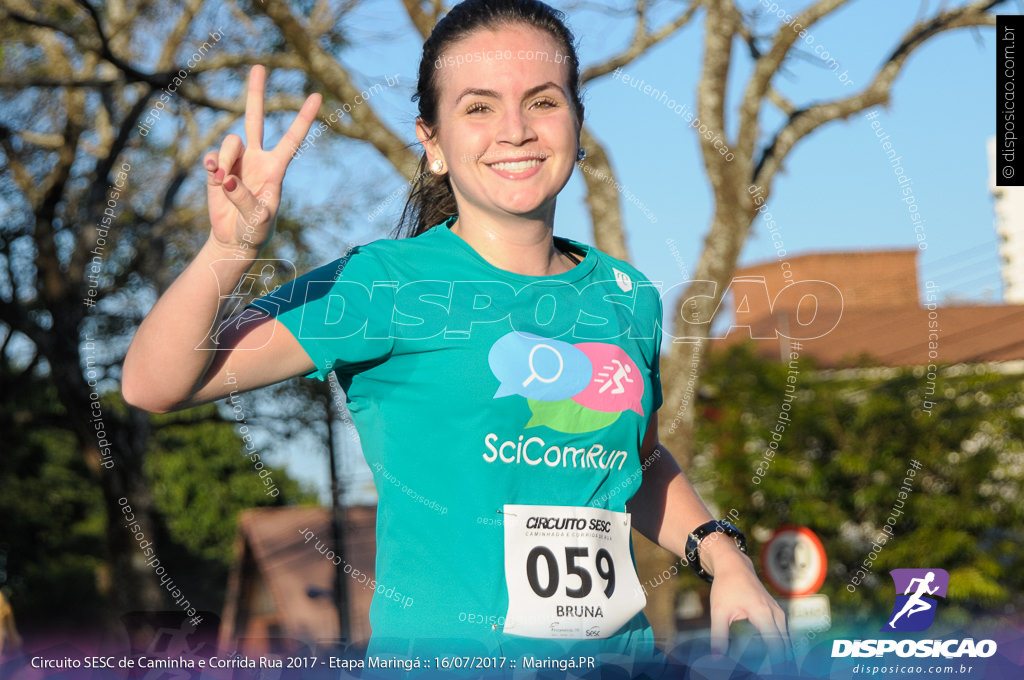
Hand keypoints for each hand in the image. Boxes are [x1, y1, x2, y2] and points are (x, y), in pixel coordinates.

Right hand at [205, 65, 321, 251]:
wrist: (235, 238)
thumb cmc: (255, 231)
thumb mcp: (257, 219)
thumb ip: (244, 198)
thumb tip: (226, 178)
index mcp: (276, 169)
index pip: (292, 139)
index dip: (303, 118)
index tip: (317, 96)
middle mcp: (257, 159)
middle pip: (255, 119)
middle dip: (256, 93)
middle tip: (259, 66)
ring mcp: (237, 161)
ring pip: (229, 142)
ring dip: (225, 160)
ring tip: (224, 182)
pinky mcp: (218, 168)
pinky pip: (213, 156)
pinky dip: (212, 164)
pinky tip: (214, 176)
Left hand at [704, 543, 789, 662]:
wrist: (734, 566)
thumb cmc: (726, 587)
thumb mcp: (718, 612)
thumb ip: (719, 636)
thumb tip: (716, 660)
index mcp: (762, 613)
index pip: (775, 646)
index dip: (775, 664)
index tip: (769, 674)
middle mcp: (775, 614)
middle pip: (785, 647)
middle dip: (780, 664)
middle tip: (767, 674)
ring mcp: (779, 614)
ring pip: (786, 642)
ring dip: (780, 658)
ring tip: (770, 670)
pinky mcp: (777, 614)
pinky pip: (782, 636)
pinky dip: (779, 649)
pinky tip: (772, 661)